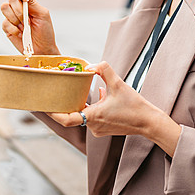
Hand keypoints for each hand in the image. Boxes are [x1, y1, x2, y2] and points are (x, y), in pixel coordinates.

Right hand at [0, 0, 58, 54]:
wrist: (42, 49)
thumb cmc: (45, 32)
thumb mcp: (42, 14)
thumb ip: (33, 1)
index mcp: (26, 2)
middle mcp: (17, 7)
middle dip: (20, 9)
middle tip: (28, 19)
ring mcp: (11, 17)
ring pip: (4, 8)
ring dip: (16, 18)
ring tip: (24, 26)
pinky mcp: (6, 27)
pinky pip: (4, 22)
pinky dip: (14, 28)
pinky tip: (21, 33)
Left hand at [47, 62, 182, 155]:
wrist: (149, 122)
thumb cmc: (135, 105)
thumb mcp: (119, 83)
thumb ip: (104, 69)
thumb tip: (92, 64)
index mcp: (93, 117)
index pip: (66, 119)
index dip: (53, 112)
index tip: (44, 105)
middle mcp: (93, 126)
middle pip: (73, 115)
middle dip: (66, 104)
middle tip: (57, 93)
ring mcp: (98, 129)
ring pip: (84, 115)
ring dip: (82, 103)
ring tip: (80, 90)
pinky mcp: (104, 129)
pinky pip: (92, 117)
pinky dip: (92, 106)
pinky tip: (101, 94)